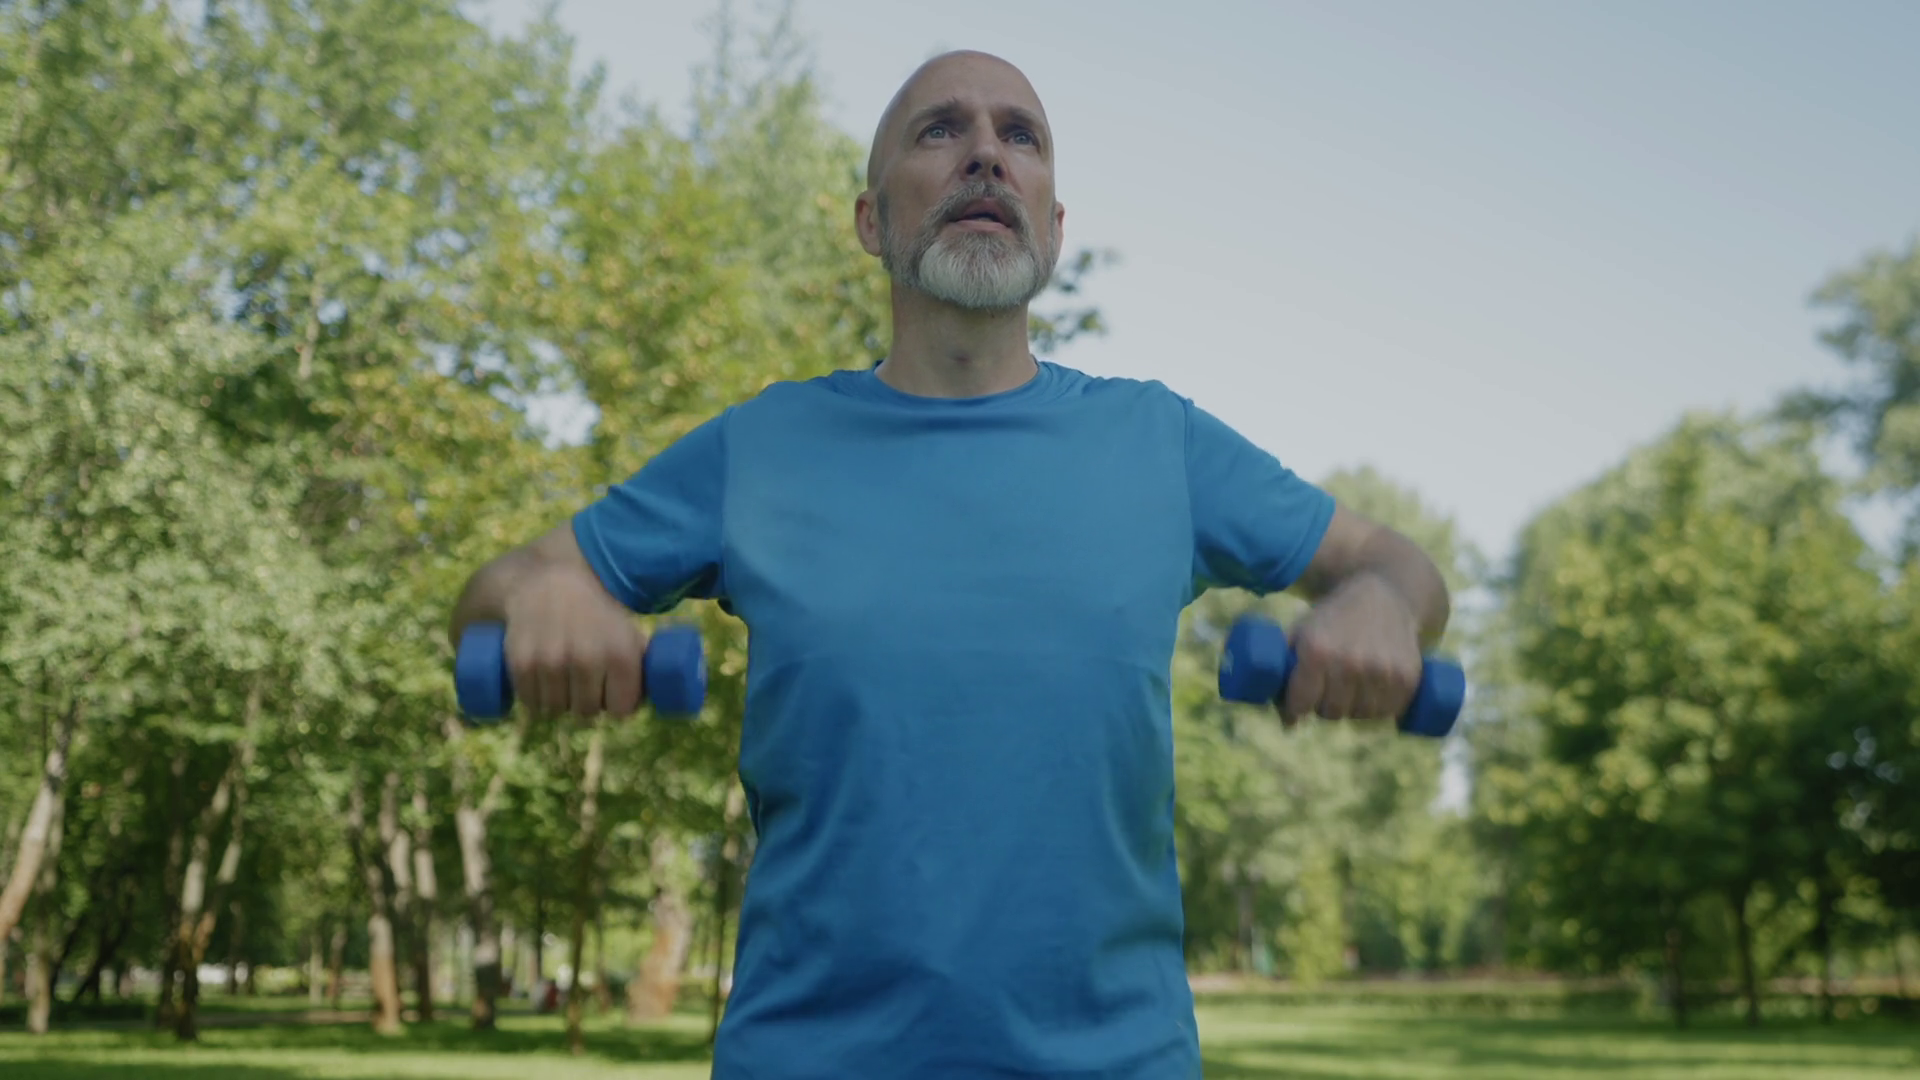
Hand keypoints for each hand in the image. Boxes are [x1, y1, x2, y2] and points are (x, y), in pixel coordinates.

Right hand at [500, 560, 648, 719]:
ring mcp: (552, 662)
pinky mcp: (521, 663)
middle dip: (586, 702)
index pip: (621, 710)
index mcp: (620, 653)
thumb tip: (657, 697)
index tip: (610, 692)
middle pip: (587, 712)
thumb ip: (642, 664)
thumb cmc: (594, 612)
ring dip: (559, 701)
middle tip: (582, 683)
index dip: (616, 703)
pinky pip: (530, 701)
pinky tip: (541, 681)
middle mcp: (586, 658)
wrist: (547, 583)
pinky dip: (535, 698)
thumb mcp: (627, 632)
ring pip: (557, 709)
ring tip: (561, 679)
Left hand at [1279, 573, 1422, 725]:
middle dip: (1325, 705)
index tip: (1299, 704)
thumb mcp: (1302, 631)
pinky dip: (1380, 707)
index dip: (1296, 707)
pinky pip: (1389, 712)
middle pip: (1331, 713)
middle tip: (1329, 687)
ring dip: (1354, 707)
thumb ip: (1284, 669)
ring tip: (1353, 686)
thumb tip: (1286, 723)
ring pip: (1360, 716)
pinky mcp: (1407, 677)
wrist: (1386, 594)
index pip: (1300, 704)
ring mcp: (1381, 671)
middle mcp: (1349, 663)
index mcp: (1316, 650)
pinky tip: (1375, 690)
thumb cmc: (1334, 618)